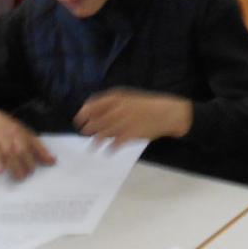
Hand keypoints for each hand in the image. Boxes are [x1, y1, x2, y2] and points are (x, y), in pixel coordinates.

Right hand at [0, 111, 54, 180]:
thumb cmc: (12, 130)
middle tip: (21, 177)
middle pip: (11, 151)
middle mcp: (7, 137)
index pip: (26, 147)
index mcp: (20, 135)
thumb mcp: (28, 136)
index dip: (29, 158)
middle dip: (16, 164)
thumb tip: (53, 162)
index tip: (32, 170)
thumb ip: (39, 149)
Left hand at [76, 88, 190, 144]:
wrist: (168, 113)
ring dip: (97, 140)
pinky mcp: (132, 133)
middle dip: (88, 128)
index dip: (84, 112)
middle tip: (85, 132)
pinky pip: (117, 142)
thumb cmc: (147, 106)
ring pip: (104, 132)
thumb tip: (94, 113)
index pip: (94, 104)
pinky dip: (111, 148)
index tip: (79, 119)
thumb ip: (113, 104)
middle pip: (97, 120)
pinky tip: (109, 151)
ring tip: (93, 146)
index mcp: (118, 97)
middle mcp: (119, 108)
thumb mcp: (129, 98)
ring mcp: (125, 121)